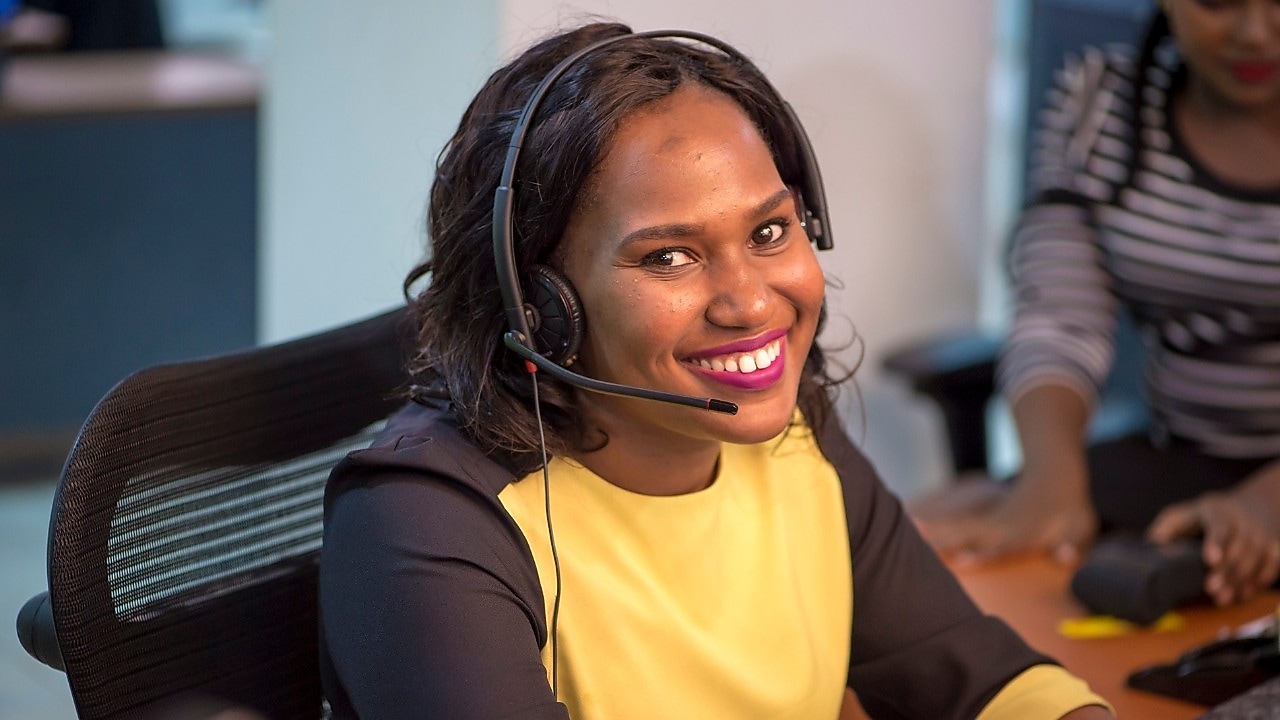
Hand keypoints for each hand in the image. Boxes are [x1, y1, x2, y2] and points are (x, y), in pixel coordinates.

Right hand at [912, 470, 1098, 564]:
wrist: (1052, 474)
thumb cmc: (1068, 509)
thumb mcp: (1080, 528)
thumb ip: (1072, 545)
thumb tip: (1063, 557)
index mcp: (1023, 532)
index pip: (1001, 547)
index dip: (982, 554)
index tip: (961, 560)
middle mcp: (1001, 527)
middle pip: (968, 535)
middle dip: (945, 541)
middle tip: (919, 547)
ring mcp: (989, 521)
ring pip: (957, 527)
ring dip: (933, 531)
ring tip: (907, 532)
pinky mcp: (982, 519)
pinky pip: (956, 524)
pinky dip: (935, 527)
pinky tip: (915, 528)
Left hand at [1147, 490, 1279, 605]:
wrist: (1256, 503)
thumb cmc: (1207, 515)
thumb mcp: (1183, 515)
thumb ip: (1166, 530)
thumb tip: (1150, 547)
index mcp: (1216, 510)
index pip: (1219, 525)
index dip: (1215, 542)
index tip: (1210, 560)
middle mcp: (1242, 520)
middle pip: (1238, 546)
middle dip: (1226, 570)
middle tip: (1211, 589)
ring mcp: (1261, 532)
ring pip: (1256, 557)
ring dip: (1241, 580)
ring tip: (1223, 598)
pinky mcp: (1273, 545)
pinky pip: (1272, 564)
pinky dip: (1260, 581)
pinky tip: (1244, 594)